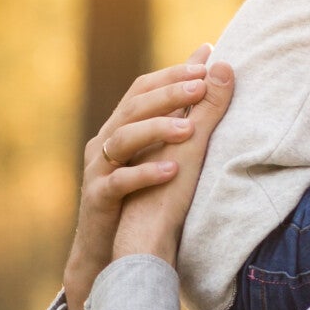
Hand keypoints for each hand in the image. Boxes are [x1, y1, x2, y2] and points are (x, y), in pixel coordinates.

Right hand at [62, 48, 213, 309]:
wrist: (110, 248)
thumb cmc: (142, 195)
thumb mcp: (161, 152)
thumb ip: (181, 113)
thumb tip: (210, 69)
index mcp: (120, 126)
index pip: (143, 89)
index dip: (171, 74)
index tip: (206, 61)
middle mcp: (105, 142)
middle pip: (132, 108)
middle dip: (168, 95)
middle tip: (202, 87)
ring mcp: (98, 169)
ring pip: (121, 140)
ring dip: (156, 130)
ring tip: (190, 129)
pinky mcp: (98, 198)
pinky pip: (118, 182)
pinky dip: (144, 175)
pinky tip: (172, 171)